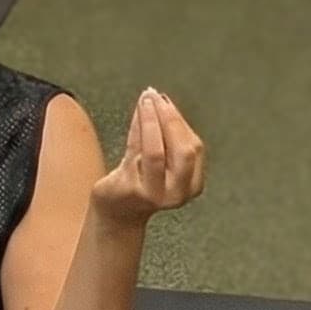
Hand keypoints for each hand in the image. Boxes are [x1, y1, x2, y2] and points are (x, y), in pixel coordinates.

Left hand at [91, 87, 204, 227]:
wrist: (117, 212)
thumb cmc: (142, 181)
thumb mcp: (162, 159)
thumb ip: (167, 135)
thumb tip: (160, 99)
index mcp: (192, 185)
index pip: (193, 147)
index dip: (179, 121)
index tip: (165, 100)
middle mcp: (176, 193)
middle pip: (182, 151)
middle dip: (170, 120)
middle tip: (155, 98)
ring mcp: (153, 193)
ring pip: (156, 152)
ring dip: (151, 121)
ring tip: (144, 101)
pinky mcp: (130, 190)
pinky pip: (135, 152)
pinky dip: (136, 129)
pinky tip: (135, 115)